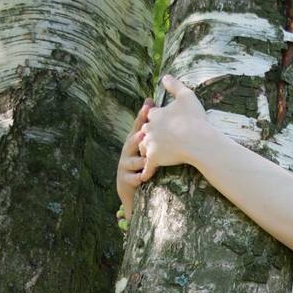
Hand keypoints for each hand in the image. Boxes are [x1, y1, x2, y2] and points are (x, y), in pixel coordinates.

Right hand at [116, 98, 152, 221]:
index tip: (149, 104)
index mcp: (135, 141)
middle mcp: (128, 151)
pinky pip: (131, 179)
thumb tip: (167, 110)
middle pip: (131, 141)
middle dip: (137, 137)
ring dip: (138, 160)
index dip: (143, 115)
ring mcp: (126, 165)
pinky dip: (136, 178)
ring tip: (145, 158)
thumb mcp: (150, 147)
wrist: (132, 188)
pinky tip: (142, 178)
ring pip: (132, 161)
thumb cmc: (143, 164)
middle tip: (144, 133)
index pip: (140, 126)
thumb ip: (157, 131)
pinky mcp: (126, 180)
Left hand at [137, 73, 209, 180]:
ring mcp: (151, 144)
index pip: (151, 115)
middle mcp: (150, 128)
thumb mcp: (187, 95)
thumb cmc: (194, 119)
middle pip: (145, 132)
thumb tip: (165, 76)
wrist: (197, 141)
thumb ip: (175, 85)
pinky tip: (145, 177)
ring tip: (151, 156)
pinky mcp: (154, 158)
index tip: (164, 122)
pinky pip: (147, 167)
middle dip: (150, 136)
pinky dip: (146, 172)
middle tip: (158, 141)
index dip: (157, 118)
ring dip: (147, 151)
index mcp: (156, 114)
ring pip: (144, 148)